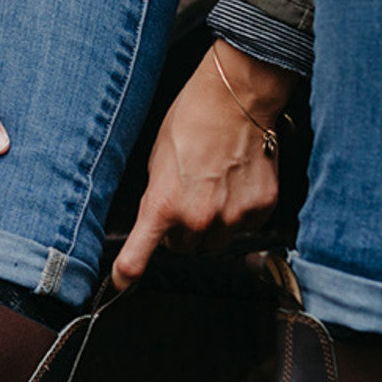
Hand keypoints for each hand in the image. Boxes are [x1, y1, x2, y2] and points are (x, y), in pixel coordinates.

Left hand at [112, 41, 295, 290]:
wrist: (236, 99)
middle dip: (183, 229)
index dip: (128, 272)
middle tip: (189, 195)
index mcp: (164, 204)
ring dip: (212, 223)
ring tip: (215, 185)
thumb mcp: (158, 159)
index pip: (140, 253)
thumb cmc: (193, 119)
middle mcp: (198, 218)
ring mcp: (233, 217)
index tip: (122, 282)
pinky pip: (245, 226)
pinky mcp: (260, 210)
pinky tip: (237, 181)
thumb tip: (158, 219)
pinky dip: (240, 210)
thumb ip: (158, 197)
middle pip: (185, 247)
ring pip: (216, 241)